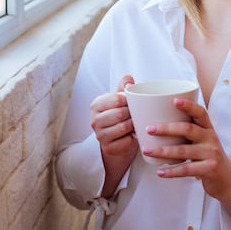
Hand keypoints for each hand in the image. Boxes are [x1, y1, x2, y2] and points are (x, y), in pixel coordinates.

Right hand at [90, 75, 138, 196]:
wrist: (117, 140)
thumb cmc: (120, 115)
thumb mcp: (121, 99)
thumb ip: (124, 86)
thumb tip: (129, 81)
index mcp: (96, 105)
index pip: (116, 99)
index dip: (128, 101)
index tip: (132, 103)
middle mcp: (95, 120)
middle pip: (120, 113)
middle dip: (132, 114)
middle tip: (136, 115)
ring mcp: (100, 136)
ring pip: (124, 127)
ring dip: (133, 126)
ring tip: (135, 124)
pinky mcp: (108, 148)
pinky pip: (127, 141)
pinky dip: (133, 139)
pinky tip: (133, 136)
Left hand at [141, 98, 230, 216]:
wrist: (227, 180)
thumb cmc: (209, 157)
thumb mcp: (204, 141)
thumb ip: (189, 132)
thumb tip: (160, 124)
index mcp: (208, 129)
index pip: (200, 113)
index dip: (188, 105)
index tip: (174, 100)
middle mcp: (211, 139)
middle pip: (188, 129)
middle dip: (166, 129)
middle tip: (150, 129)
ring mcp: (211, 154)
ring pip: (183, 151)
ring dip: (162, 151)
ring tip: (147, 150)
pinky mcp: (209, 169)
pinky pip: (186, 169)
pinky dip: (171, 171)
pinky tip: (160, 172)